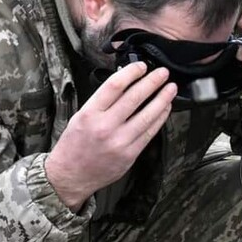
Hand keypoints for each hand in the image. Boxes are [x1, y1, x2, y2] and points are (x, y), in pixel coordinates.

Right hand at [45, 63, 176, 210]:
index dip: (132, 72)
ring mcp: (119, 141)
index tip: (142, 66)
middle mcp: (105, 126)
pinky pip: (150, 132)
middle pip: (135, 97)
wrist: (70, 176)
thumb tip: (126, 84)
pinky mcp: (130, 154)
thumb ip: (102, 102)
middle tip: (163, 73)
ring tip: (171, 88)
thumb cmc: (75, 144)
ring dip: (162, 99)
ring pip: (148, 115)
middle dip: (153, 82)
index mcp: (89, 113)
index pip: (114, 85)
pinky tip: (165, 108)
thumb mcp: (81, 116)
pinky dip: (160, 118)